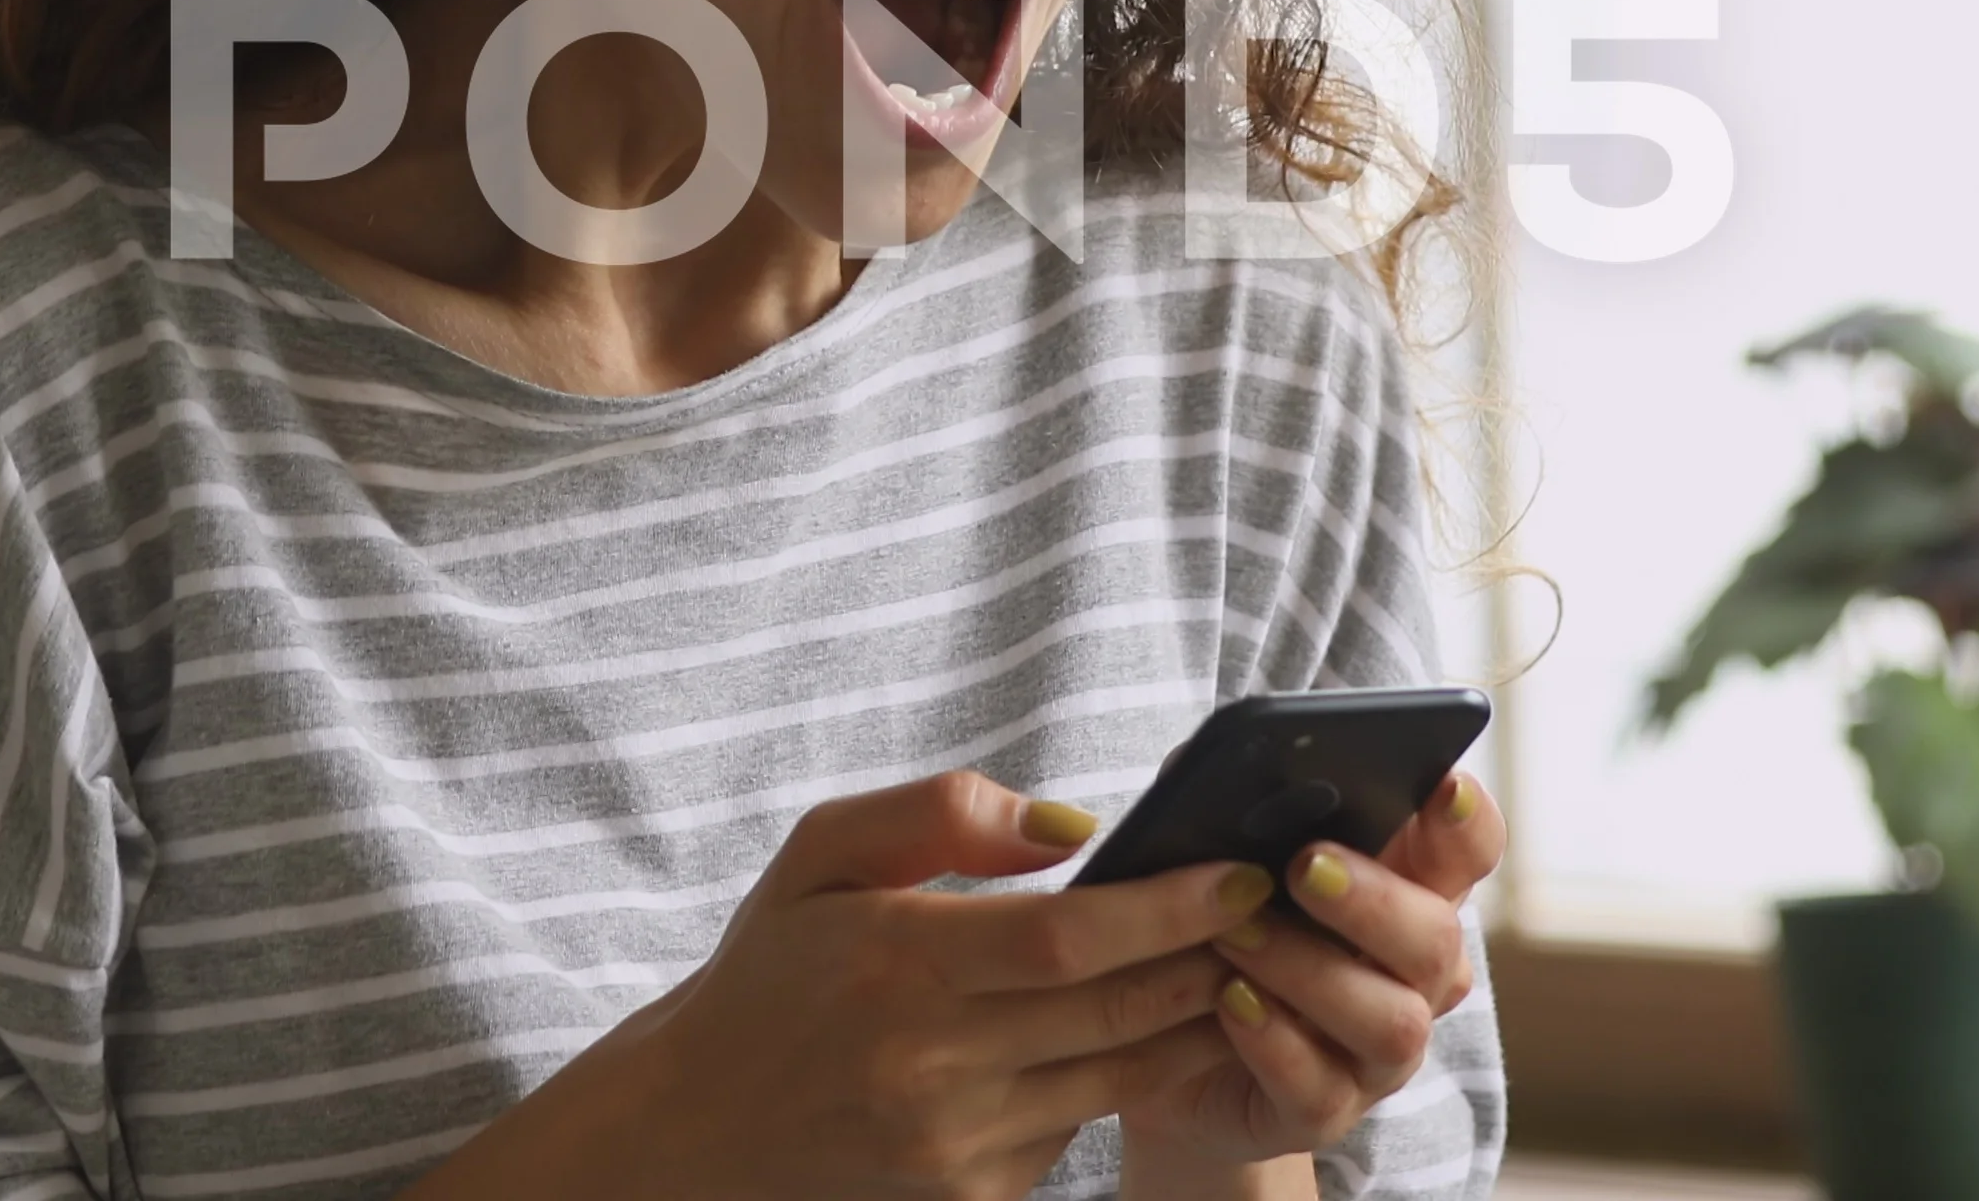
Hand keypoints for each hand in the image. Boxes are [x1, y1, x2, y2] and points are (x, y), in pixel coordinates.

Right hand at [423, 771, 1274, 1200]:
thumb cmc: (772, 972)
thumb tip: (1072, 828)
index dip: (1170, 908)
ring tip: (1244, 962)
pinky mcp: (975, 1193)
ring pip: (1119, 1076)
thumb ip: (939, 815)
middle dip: (1212, 959)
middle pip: (1117, 1012)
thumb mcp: (819, 856)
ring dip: (1194, 1020)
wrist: (701, 1129)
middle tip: (1278, 911)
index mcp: (896, 965)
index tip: (1242, 872)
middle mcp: (932, 1065)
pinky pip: (1079, 1124)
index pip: (1070, 939)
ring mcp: (958, 1143)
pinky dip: (1119, 1073)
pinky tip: (1142, 1028)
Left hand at [1119, 770, 1507, 1170]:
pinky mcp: (1324, 1112)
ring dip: (1312, 971)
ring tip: (1235, 934)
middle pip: (1440, 941)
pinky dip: (1275, 1042)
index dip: (1467, 821)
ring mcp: (1377, 1054)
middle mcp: (1412, 977)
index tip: (1442, 785)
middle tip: (1305, 865)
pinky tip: (1229, 1002)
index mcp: (1403, 892)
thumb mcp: (1212, 855)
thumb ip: (1228, 803)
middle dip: (1377, 901)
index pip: (1468, 852)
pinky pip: (1321, 1089)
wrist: (1160, 1051)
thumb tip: (1215, 761)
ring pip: (1392, 1021)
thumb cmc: (1204, 925)